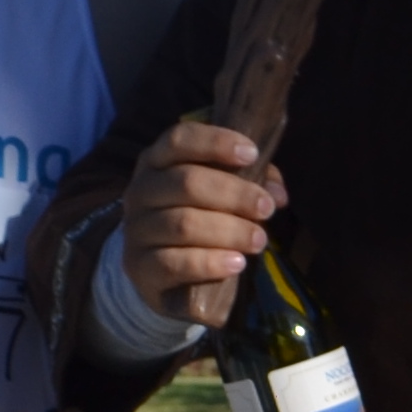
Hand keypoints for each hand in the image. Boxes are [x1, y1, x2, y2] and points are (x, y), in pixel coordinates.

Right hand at [119, 120, 281, 333]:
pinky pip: (174, 263)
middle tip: (266, 209)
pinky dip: (210, 262)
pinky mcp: (140, 267)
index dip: (216, 142)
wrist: (159, 270)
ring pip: (183, 224)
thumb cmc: (197, 218)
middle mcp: (140, 190)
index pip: (179, 140)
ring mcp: (136, 230)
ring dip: (229, 231)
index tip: (251, 154)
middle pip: (187, 183)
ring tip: (259, 240)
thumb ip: (251, 182)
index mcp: (157, 161)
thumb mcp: (220, 193)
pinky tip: (236, 263)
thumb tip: (276, 194)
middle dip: (234, 194)